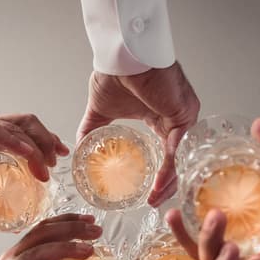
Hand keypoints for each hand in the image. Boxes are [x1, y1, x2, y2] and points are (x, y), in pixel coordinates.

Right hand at [0, 111, 68, 214]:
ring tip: (46, 166)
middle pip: (28, 124)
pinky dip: (15, 142)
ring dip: (36, 146)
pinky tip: (28, 156)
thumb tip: (13, 225)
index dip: (46, 141)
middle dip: (47, 141)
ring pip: (17, 126)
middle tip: (57, 162)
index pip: (28, 132)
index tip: (61, 157)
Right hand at [0, 214, 101, 259]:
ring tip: (90, 251)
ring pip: (40, 252)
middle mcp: (13, 257)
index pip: (43, 227)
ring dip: (67, 249)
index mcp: (20, 253)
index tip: (89, 220)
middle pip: (44, 233)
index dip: (66, 220)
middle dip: (72, 229)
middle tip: (96, 231)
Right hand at [77, 62, 199, 206]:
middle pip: (176, 159)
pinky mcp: (183, 112)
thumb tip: (76, 152)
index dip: (158, 176)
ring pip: (180, 155)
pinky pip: (178, 145)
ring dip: (168, 180)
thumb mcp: (100, 111)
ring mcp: (183, 115)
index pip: (165, 154)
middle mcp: (175, 119)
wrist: (120, 56)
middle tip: (153, 203)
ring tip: (155, 197)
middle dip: (166, 185)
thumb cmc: (115, 73)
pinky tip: (160, 181)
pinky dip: (169, 165)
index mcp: (160, 119)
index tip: (148, 196)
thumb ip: (91, 132)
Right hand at [168, 118, 259, 259]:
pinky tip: (230, 251)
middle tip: (173, 215)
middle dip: (186, 236)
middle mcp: (259, 257)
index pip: (220, 230)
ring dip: (205, 246)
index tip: (178, 201)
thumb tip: (259, 124)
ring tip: (215, 221)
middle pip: (206, 253)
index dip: (195, 218)